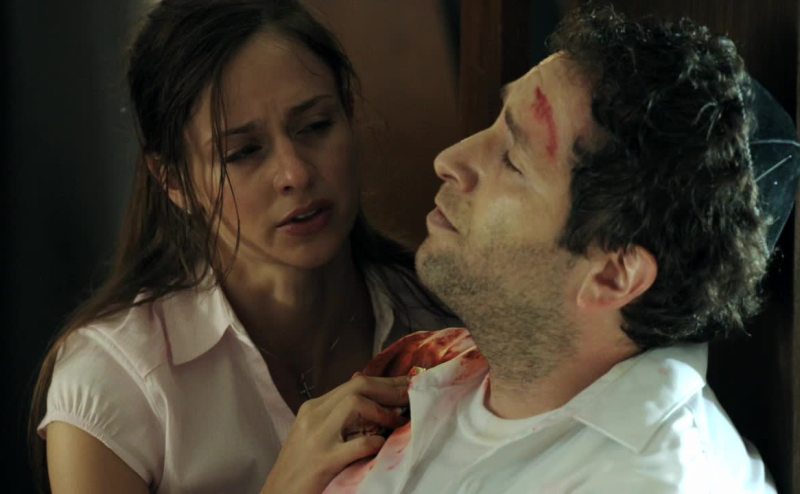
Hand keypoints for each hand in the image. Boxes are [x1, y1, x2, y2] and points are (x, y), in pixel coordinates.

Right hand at [260, 374, 409, 493]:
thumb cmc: (299, 468)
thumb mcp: (314, 434)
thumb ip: (336, 415)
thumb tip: (366, 390)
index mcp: (313, 408)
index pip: (353, 384)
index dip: (384, 382)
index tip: (407, 383)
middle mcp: (314, 416)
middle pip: (357, 386)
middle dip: (390, 388)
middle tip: (412, 394)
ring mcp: (318, 437)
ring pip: (356, 403)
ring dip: (384, 410)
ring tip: (399, 421)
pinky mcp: (324, 461)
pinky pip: (359, 444)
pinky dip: (377, 443)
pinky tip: (384, 447)